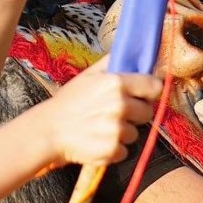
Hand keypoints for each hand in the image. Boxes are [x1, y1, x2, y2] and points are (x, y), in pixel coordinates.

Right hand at [34, 61, 162, 167]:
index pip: (154, 87)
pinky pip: (125, 151)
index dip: (149, 92)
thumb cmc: (69, 102)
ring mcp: (117, 130)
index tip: (142, 95)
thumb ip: (113, 62)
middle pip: (147, 112)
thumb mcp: (89, 75)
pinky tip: (98, 140)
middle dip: (135, 114)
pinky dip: (114, 149)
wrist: (48, 131)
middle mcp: (120, 106)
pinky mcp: (112, 150)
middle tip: (115, 113)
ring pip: (135, 133)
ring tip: (101, 128)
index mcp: (116, 83)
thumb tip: (133, 51)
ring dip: (122, 132)